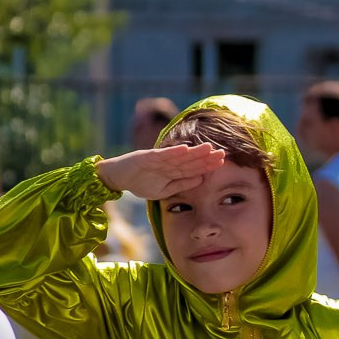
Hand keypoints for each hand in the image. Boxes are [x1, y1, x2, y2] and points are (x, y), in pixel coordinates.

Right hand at [96, 145, 225, 200]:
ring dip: (194, 151)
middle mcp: (168, 163)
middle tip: (222, 152)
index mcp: (173, 171)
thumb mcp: (164, 190)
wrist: (117, 178)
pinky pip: (162, 155)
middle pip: (190, 160)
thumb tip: (201, 180)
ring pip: (180, 155)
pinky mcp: (147, 156)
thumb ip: (181, 185)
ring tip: (208, 148)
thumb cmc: (140, 184)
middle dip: (206, 157)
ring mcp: (158, 159)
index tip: (222, 162)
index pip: (193, 168)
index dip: (207, 165)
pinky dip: (173, 151)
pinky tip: (185, 149)